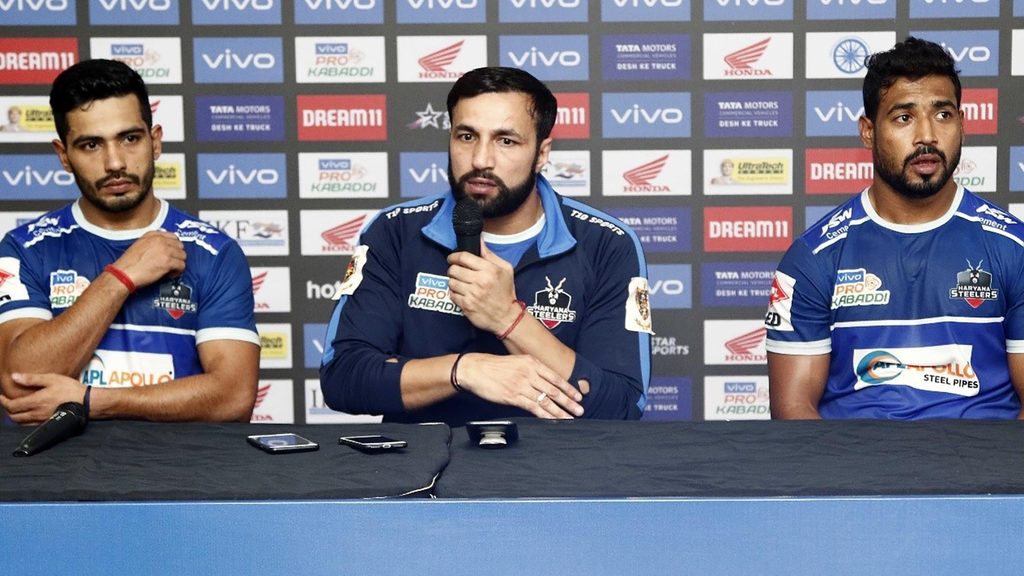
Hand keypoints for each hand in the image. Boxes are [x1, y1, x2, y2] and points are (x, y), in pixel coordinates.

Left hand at [0, 372, 86, 424]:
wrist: (86, 402)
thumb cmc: (70, 389)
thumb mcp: (51, 379)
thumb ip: (32, 379)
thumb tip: (14, 376)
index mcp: (36, 402)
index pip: (12, 406)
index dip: (3, 402)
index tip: (1, 396)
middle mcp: (37, 413)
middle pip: (14, 417)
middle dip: (7, 410)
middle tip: (7, 402)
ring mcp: (42, 420)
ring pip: (21, 423)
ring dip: (15, 416)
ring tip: (16, 408)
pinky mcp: (48, 423)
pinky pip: (30, 426)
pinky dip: (24, 421)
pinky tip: (28, 414)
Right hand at [111, 230, 185, 288]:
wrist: (124, 273)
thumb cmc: (129, 264)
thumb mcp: (139, 245)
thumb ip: (152, 243)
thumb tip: (164, 247)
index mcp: (152, 235)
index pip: (173, 236)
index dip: (174, 246)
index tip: (173, 252)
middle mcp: (159, 240)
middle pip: (180, 246)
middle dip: (177, 255)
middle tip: (172, 262)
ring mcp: (165, 250)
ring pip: (183, 256)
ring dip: (178, 263)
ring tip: (170, 269)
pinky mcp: (168, 262)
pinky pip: (181, 265)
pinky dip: (178, 271)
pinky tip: (170, 274)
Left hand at [447, 243, 518, 334]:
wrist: (506, 317)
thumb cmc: (506, 293)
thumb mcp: (505, 270)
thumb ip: (490, 255)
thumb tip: (480, 242)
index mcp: (489, 270)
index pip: (464, 257)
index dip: (454, 256)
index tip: (452, 258)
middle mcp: (480, 281)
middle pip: (454, 269)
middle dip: (453, 269)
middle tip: (456, 271)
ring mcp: (472, 294)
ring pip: (451, 282)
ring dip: (453, 281)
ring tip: (460, 283)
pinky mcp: (466, 305)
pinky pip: (452, 294)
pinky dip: (455, 293)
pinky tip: (462, 293)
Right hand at [454, 353, 583, 418]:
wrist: (475, 369)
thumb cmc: (494, 366)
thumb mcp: (517, 362)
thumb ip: (531, 370)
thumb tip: (545, 382)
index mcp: (531, 363)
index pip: (555, 377)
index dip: (568, 388)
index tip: (578, 396)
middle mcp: (529, 373)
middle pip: (553, 389)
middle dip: (568, 401)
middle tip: (579, 409)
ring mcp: (521, 385)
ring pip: (546, 400)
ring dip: (560, 411)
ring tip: (570, 417)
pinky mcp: (513, 396)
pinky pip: (533, 407)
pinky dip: (545, 415)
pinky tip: (552, 420)